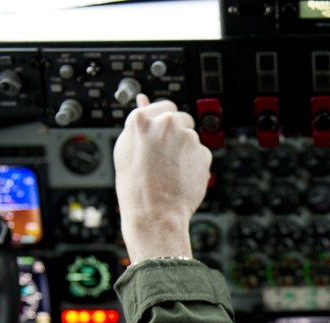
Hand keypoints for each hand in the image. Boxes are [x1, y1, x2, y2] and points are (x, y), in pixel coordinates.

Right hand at [113, 94, 211, 261]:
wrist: (155, 215)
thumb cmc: (135, 188)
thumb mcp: (125, 150)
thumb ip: (137, 123)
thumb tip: (143, 99)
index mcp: (141, 120)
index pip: (162, 106)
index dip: (161, 122)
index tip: (160, 134)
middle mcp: (166, 124)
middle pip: (180, 117)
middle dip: (175, 133)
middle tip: (164, 155)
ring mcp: (187, 137)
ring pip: (190, 136)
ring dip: (184, 149)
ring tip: (170, 170)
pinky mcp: (203, 153)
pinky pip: (200, 153)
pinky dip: (194, 163)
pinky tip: (181, 176)